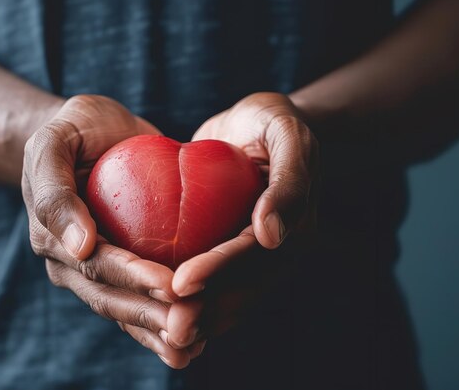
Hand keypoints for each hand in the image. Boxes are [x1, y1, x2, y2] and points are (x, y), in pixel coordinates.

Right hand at [21, 95, 191, 366]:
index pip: (95, 264)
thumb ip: (54, 190)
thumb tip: (78, 247)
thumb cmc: (75, 129)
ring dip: (156, 330)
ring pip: (123, 308)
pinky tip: (192, 341)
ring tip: (194, 345)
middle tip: (191, 325)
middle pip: (110, 296)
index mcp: (52, 234)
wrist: (90, 132)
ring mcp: (92, 268)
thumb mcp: (55, 140)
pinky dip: (159, 323)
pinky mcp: (119, 267)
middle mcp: (69, 260)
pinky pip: (137, 298)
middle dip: (150, 314)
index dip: (132, 277)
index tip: (171, 286)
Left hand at [165, 92, 318, 352]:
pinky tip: (161, 316)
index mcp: (296, 225)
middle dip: (209, 311)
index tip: (182, 284)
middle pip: (244, 288)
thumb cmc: (271, 121)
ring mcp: (257, 257)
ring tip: (165, 337)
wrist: (258, 125)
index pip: (255, 254)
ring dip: (202, 319)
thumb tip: (272, 235)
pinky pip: (217, 284)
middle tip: (171, 330)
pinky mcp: (233, 254)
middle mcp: (279, 249)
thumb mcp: (286, 133)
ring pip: (232, 296)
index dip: (220, 270)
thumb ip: (289, 180)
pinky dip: (195, 303)